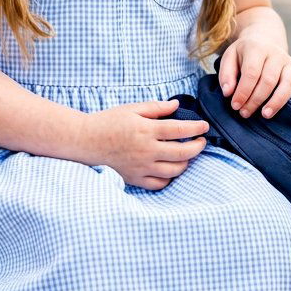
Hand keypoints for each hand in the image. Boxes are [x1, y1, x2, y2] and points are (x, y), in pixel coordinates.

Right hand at [86, 100, 208, 190]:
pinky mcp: (135, 178)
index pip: (180, 130)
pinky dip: (169, 178)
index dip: (196, 128)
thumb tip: (176, 105)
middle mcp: (146, 150)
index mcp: (146, 130)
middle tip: (201, 142)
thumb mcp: (132, 109)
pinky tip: (171, 169)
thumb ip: (156, 108)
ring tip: (188, 154)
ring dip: (186, 162)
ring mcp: (141, 167)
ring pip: (174, 170)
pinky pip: (159, 184)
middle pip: (182, 152)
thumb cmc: (108, 122)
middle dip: (197, 147)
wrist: (86, 141)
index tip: (204, 126)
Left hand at [218, 38, 290, 119]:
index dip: (243, 91)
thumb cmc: (243, 54)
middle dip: (256, 100)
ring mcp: (290, 63)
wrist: (262, 40)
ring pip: (288, 83)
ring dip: (277, 101)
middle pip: (269, 80)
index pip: (251, 73)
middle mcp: (276, 55)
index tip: (235, 106)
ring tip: (265, 114)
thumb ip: (226, 74)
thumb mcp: (229, 57)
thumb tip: (228, 92)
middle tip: (245, 114)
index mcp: (257, 49)